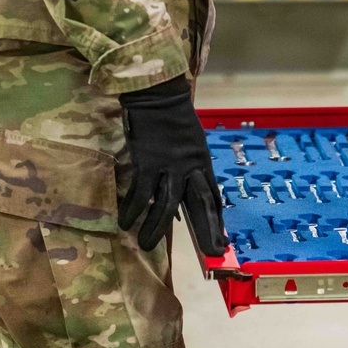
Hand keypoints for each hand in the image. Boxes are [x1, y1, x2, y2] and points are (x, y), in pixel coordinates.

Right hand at [118, 76, 226, 254]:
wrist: (157, 95)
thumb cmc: (174, 118)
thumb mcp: (191, 142)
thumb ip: (190, 167)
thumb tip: (182, 193)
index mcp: (202, 161)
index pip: (213, 196)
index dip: (217, 220)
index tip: (222, 242)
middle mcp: (189, 166)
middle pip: (200, 204)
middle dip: (206, 230)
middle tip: (211, 253)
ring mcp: (168, 165)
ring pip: (166, 205)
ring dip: (155, 228)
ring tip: (145, 246)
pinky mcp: (146, 162)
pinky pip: (140, 192)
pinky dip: (132, 209)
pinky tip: (126, 222)